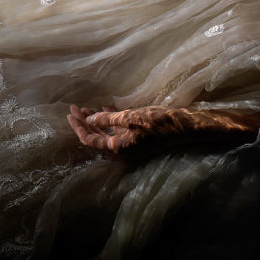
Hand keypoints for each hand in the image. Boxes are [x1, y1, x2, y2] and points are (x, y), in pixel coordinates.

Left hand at [67, 105, 259, 153]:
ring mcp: (132, 146)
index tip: (70, 113)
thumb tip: (89, 120)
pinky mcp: (141, 139)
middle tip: (74, 108)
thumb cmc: (161, 122)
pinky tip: (106, 109)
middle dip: (85, 123)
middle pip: (97, 138)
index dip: (78, 127)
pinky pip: (120, 131)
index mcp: (119, 149)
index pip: (91, 140)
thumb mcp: (132, 117)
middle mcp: (124, 151)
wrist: (189, 127)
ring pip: (108, 134)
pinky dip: (111, 121)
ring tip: (86, 108)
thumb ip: (109, 119)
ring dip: (97, 121)